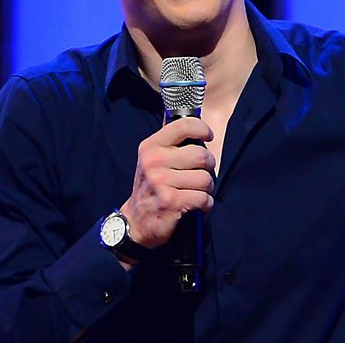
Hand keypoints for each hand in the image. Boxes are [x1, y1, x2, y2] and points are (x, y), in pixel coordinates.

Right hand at [119, 117, 215, 248]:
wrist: (136, 222)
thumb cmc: (150, 187)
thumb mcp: (151, 159)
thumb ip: (170, 142)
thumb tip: (194, 123)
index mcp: (150, 147)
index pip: (183, 126)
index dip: (202, 129)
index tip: (208, 136)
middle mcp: (154, 161)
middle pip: (201, 155)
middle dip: (209, 166)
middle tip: (202, 173)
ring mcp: (161, 182)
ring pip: (205, 178)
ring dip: (207, 188)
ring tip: (197, 191)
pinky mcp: (171, 201)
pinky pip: (203, 198)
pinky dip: (206, 203)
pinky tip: (199, 204)